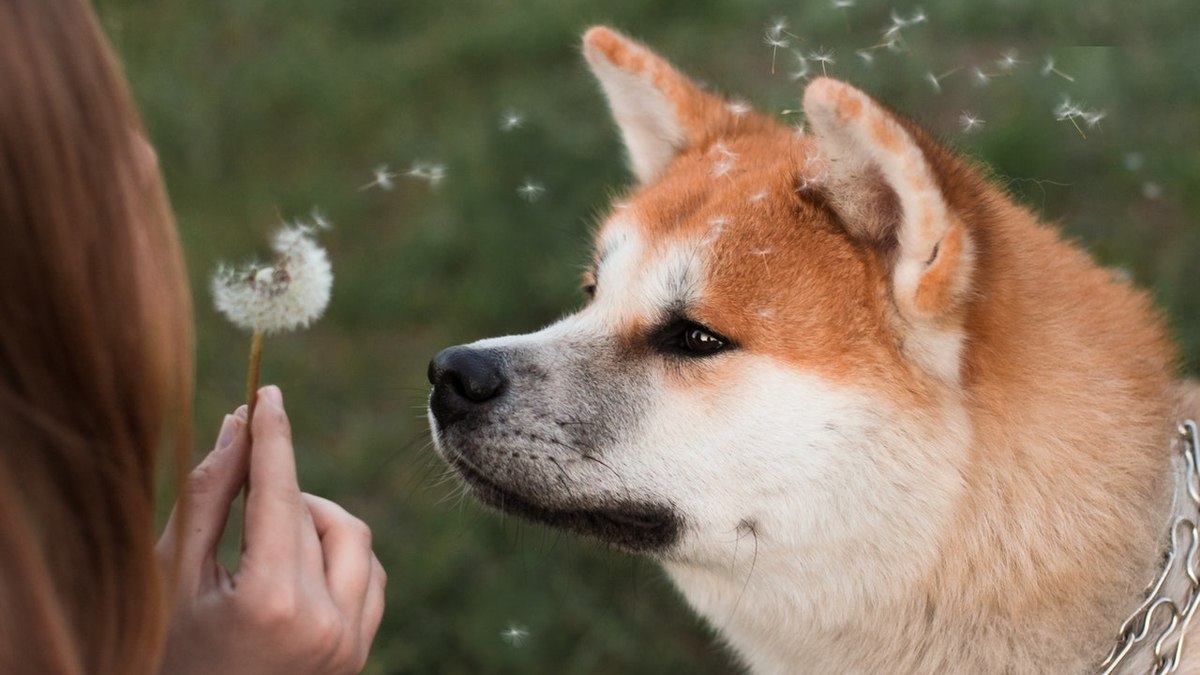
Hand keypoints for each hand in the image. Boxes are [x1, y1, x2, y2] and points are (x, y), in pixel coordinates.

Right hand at [156, 386, 385, 674]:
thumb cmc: (169, 657)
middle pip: (315, 514)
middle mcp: (323, 623)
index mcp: (270, 604)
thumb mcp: (175, 580)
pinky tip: (296, 567)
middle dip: (279, 491)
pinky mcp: (361, 649)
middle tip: (242, 493)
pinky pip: (368, 573)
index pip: (279, 496)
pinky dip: (338, 554)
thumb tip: (237, 426)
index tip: (267, 393)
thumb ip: (208, 500)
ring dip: (314, 521)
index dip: (274, 437)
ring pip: (353, 538)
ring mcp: (350, 641)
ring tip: (264, 542)